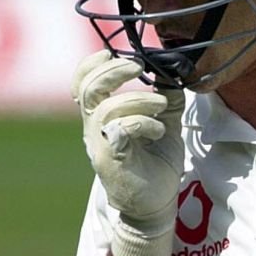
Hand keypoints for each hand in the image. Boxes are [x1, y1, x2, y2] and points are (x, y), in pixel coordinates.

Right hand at [72, 50, 184, 255]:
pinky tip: (157, 129)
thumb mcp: (165, 123)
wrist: (157, 203)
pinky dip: (141, 122)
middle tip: (138, 66)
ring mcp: (101, 145)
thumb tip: (173, 71)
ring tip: (161, 103)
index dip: (91, 64)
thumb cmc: (156, 163)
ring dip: (138, 98)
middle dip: (113, 71)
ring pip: (105, 108)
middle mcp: (95, 129)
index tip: (111, 52)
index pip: (82, 83)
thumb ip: (166, 98)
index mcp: (102, 117)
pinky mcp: (112, 160)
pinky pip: (119, 130)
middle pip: (88, 89)